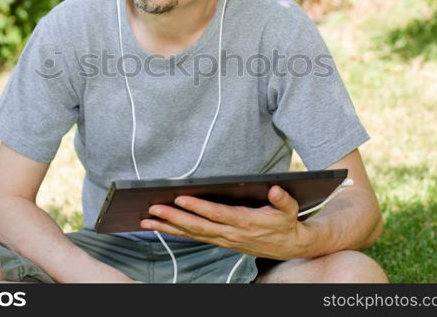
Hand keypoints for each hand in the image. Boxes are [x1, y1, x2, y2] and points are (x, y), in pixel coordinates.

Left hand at [140, 185, 314, 258]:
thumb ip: (282, 199)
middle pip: (197, 227)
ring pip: (191, 234)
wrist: (288, 246)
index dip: (198, 207)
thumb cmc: (285, 223)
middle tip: (154, 209)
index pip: (217, 214)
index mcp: (245, 222)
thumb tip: (274, 190)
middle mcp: (230, 233)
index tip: (181, 199)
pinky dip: (176, 233)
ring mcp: (223, 239)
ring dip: (168, 227)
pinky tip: (160, 227)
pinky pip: (194, 238)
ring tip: (147, 220)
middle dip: (174, 218)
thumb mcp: (289, 209)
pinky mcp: (220, 241)